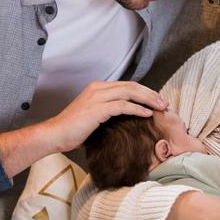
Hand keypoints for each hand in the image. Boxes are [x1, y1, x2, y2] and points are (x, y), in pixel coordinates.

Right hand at [48, 80, 167, 152]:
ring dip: (148, 99)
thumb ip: (108, 111)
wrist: (54, 135)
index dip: (145, 91)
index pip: (127, 85)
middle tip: (164, 102)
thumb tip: (126, 116)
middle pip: (132, 86)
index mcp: (98, 87)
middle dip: (150, 93)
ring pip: (130, 92)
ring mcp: (97, 97)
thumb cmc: (73, 129)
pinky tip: (147, 114)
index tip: (157, 100)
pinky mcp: (97, 109)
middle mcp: (98, 88)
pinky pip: (123, 106)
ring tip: (160, 107)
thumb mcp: (93, 115)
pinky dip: (137, 109)